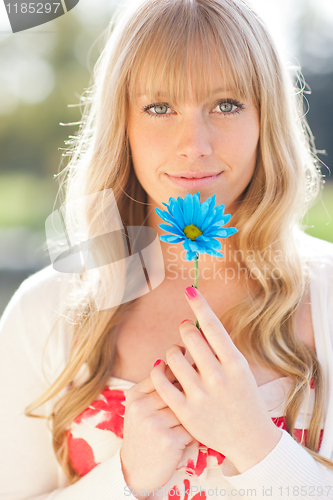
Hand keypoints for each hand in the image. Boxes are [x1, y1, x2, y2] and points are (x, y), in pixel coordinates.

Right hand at [120, 357, 194, 499]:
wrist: (135, 471)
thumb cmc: (144, 433)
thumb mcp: (139, 407)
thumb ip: (153, 386)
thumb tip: (170, 360)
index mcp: (135, 395)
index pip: (162, 373)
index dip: (180, 370)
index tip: (192, 369)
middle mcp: (142, 407)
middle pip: (176, 387)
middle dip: (192, 388)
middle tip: (204, 389)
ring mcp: (154, 423)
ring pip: (186, 406)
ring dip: (196, 409)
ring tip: (203, 412)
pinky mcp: (168, 440)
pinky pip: (191, 425)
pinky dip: (197, 428)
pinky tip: (198, 431)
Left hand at [150, 287, 281, 473]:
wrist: (250, 440)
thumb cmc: (245, 399)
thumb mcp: (241, 371)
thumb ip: (221, 350)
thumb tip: (199, 323)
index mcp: (235, 364)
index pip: (213, 327)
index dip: (200, 306)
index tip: (189, 290)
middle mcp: (219, 377)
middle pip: (190, 338)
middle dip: (184, 328)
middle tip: (185, 329)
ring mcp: (201, 395)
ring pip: (173, 357)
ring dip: (172, 351)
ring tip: (177, 354)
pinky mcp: (185, 411)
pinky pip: (161, 383)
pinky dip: (158, 371)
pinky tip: (161, 368)